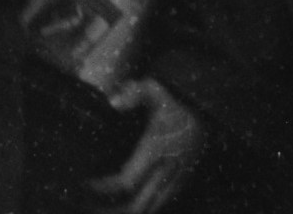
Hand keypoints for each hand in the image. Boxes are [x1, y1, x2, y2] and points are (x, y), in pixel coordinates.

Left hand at [89, 81, 208, 213]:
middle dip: (110, 209)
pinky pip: (159, 206)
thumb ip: (135, 93)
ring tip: (99, 209)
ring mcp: (175, 182)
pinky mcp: (180, 185)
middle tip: (86, 204)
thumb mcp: (154, 90)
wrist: (208, 115)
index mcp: (156, 151)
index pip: (126, 182)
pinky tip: (123, 206)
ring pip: (148, 210)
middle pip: (135, 207)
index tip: (84, 184)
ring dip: (124, 212)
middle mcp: (166, 172)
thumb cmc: (176, 103)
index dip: (103, 188)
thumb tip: (113, 102)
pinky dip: (142, 210)